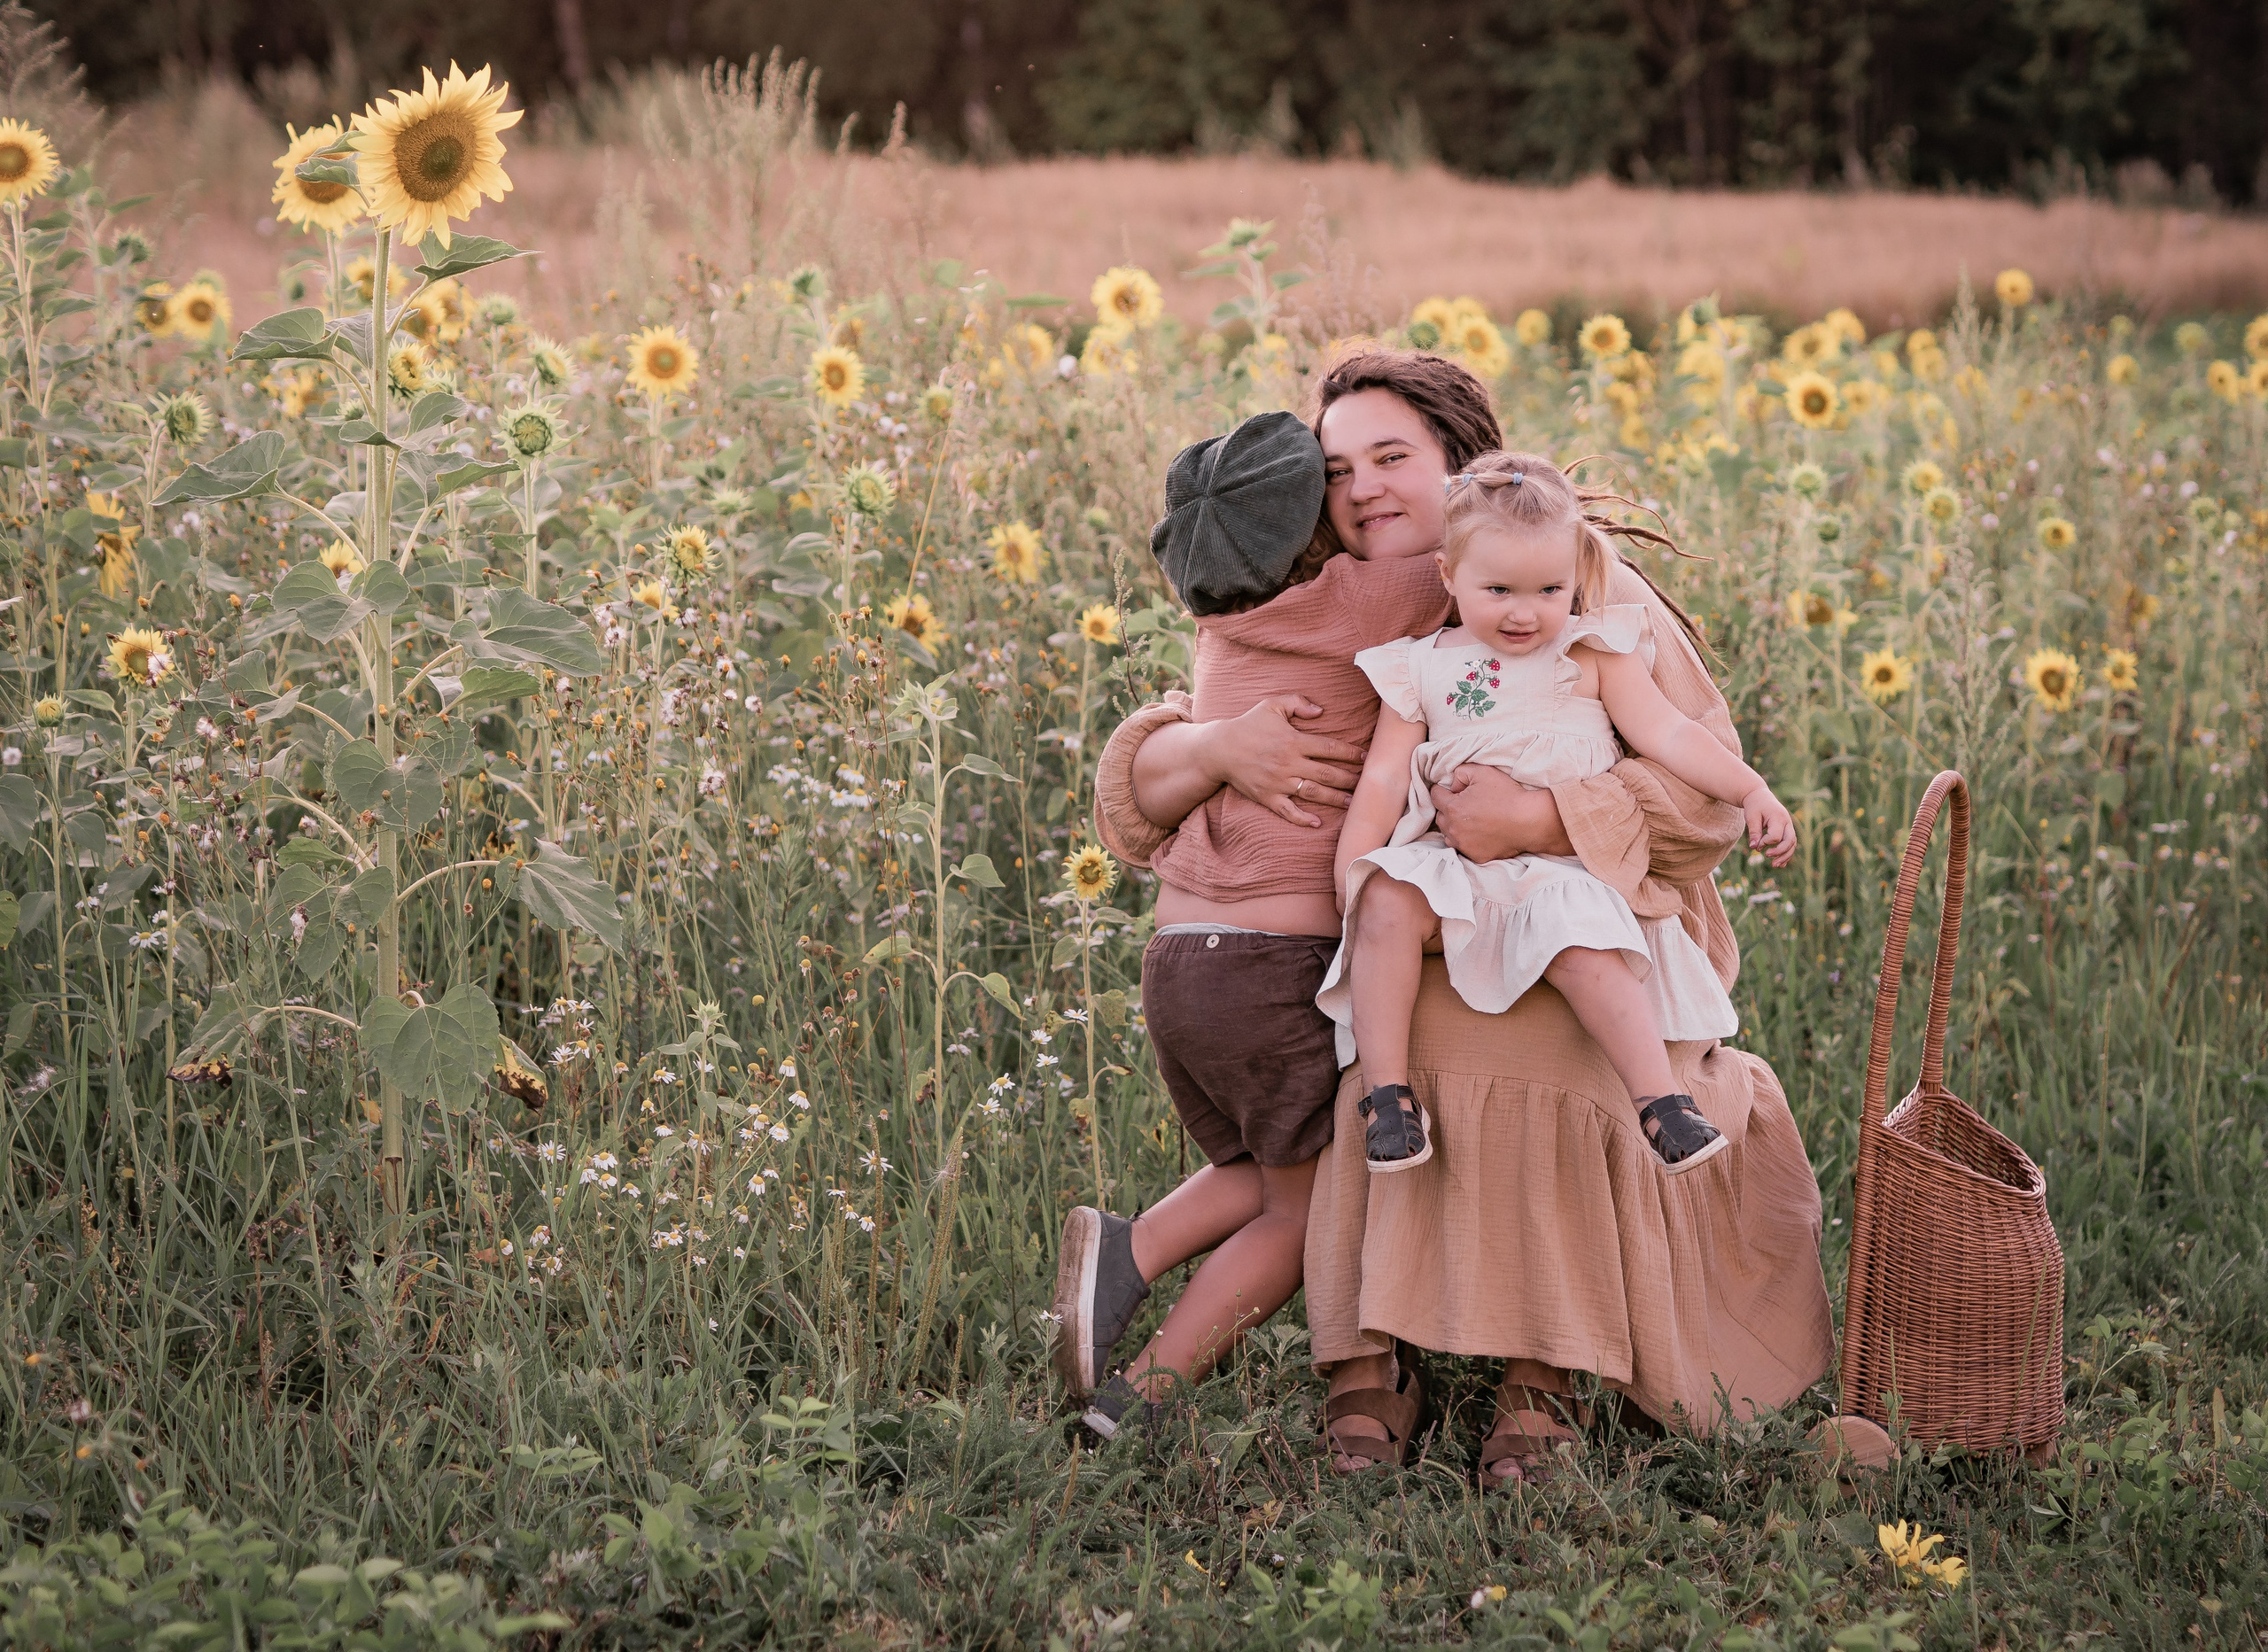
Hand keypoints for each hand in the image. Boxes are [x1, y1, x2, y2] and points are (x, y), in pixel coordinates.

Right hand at [1206, 693, 1366, 827]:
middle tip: (1366, 783)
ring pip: (1314, 793)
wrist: (1219, 749)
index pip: (1330, 747)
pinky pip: (1288, 811)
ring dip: (1335, 799)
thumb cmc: (1248, 725)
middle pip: (1328, 773)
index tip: (1365, 757)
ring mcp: (1279, 783)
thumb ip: (1297, 703)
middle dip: (1350, 778)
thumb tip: (1320, 711)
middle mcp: (1289, 763)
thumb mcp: (1271, 705)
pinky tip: (1317, 822)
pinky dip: (1303, 819)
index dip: (1350, 752)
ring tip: (1352, 803)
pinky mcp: (1267, 797)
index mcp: (1293, 741)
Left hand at [1429, 765, 1574, 860]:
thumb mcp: (1482, 772)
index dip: (1443, 789)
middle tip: (1465, 803)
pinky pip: (1464, 848)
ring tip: (1470, 819)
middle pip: (1440, 816)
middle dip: (1448, 808)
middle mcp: (1454, 829)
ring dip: (1454, 826)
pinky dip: (1468, 840)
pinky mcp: (1476, 856)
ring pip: (1449, 835)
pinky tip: (1480, 832)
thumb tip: (1452, 784)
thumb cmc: (1508, 795)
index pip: (1435, 795)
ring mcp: (1465, 845)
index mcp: (1453, 808)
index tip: (1454, 789)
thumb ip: (1460, 772)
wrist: (1530, 820)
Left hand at [1744, 785, 1797, 866]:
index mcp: (1778, 817)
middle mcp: (1786, 822)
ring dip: (1785, 855)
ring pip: (1792, 844)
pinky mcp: (1787, 830)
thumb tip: (1754, 847)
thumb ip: (1754, 832)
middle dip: (1780, 852)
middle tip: (1767, 857)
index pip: (1776, 836)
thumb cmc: (1754, 806)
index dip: (1766, 843)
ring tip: (1775, 865)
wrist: (1759, 796)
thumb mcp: (1751, 817)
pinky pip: (1790, 843)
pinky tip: (1781, 864)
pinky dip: (1786, 853)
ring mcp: (1788, 826)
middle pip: (1789, 841)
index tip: (1757, 844)